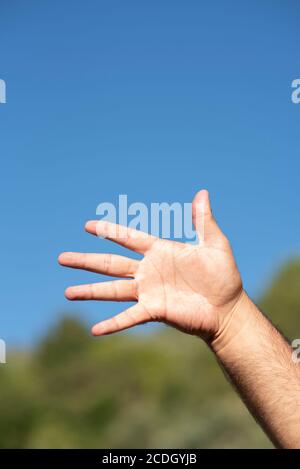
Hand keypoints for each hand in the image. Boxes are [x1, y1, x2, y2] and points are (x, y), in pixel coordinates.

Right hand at [58, 190, 242, 341]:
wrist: (227, 308)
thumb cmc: (222, 275)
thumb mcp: (214, 244)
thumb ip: (203, 221)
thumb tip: (202, 192)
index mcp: (159, 251)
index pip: (128, 238)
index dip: (108, 231)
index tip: (87, 226)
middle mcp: (148, 271)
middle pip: (110, 263)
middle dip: (86, 260)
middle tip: (62, 258)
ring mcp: (149, 292)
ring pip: (112, 290)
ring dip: (90, 291)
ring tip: (67, 292)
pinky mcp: (154, 311)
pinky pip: (129, 317)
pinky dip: (113, 323)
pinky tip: (95, 331)